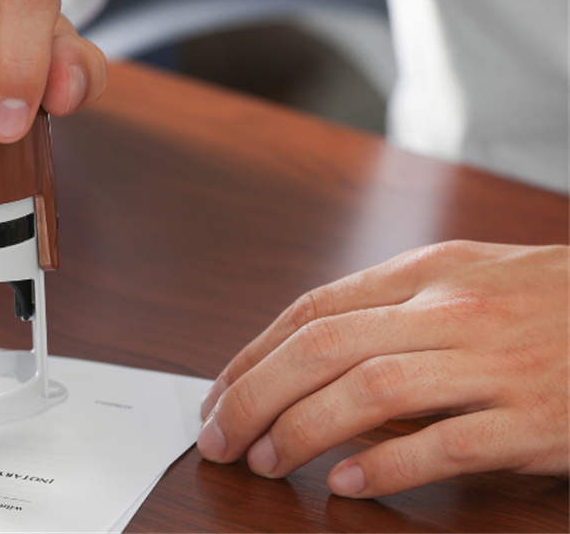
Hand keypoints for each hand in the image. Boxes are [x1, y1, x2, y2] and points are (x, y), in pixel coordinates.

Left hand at [197, 240, 569, 497]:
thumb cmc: (545, 303)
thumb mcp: (465, 278)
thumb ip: (390, 309)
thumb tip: (305, 360)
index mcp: (427, 272)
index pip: (313, 309)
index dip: (253, 354)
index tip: (219, 394)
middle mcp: (452, 311)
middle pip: (324, 348)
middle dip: (256, 395)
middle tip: (222, 438)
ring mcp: (494, 365)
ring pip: (372, 391)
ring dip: (303, 429)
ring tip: (267, 460)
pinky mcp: (533, 422)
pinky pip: (445, 444)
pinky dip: (387, 466)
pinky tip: (346, 483)